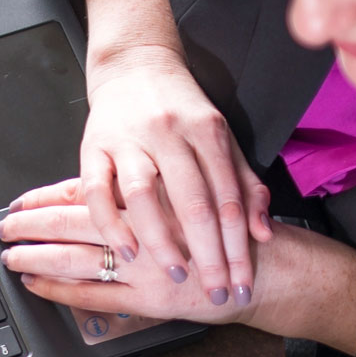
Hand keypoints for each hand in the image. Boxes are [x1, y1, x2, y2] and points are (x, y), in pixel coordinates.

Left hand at [0, 186, 355, 352]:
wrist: (275, 268)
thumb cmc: (232, 228)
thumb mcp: (192, 190)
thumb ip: (141, 190)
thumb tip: (84, 190)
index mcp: (154, 194)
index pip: (87, 193)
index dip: (46, 199)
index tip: (16, 202)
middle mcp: (147, 228)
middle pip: (73, 223)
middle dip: (32, 226)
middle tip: (1, 227)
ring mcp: (146, 267)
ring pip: (77, 258)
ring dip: (37, 256)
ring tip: (8, 254)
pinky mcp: (150, 300)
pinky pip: (94, 296)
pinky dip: (60, 290)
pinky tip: (35, 284)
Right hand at [78, 29, 272, 305]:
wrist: (135, 64)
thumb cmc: (182, 108)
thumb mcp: (223, 139)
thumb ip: (245, 184)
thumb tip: (262, 232)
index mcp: (208, 131)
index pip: (229, 199)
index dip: (238, 247)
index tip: (242, 282)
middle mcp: (170, 133)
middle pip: (193, 203)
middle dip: (208, 255)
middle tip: (215, 292)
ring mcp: (129, 139)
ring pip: (145, 197)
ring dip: (160, 241)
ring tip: (176, 276)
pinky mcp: (92, 146)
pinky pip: (96, 190)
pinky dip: (110, 223)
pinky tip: (125, 250)